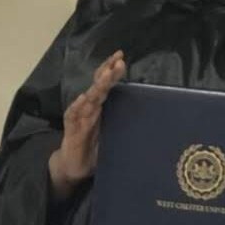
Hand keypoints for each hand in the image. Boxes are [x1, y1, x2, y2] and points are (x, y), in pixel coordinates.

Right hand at [49, 50, 125, 201]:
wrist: (74, 167)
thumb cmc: (96, 149)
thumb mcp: (116, 136)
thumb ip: (127, 126)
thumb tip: (153, 121)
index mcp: (100, 107)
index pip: (106, 84)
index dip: (112, 71)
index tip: (121, 58)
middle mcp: (90, 108)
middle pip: (98, 85)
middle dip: (108, 72)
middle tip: (118, 60)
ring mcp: (80, 117)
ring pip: (89, 97)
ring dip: (97, 86)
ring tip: (106, 75)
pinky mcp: (71, 129)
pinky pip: (73, 115)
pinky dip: (77, 106)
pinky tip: (83, 98)